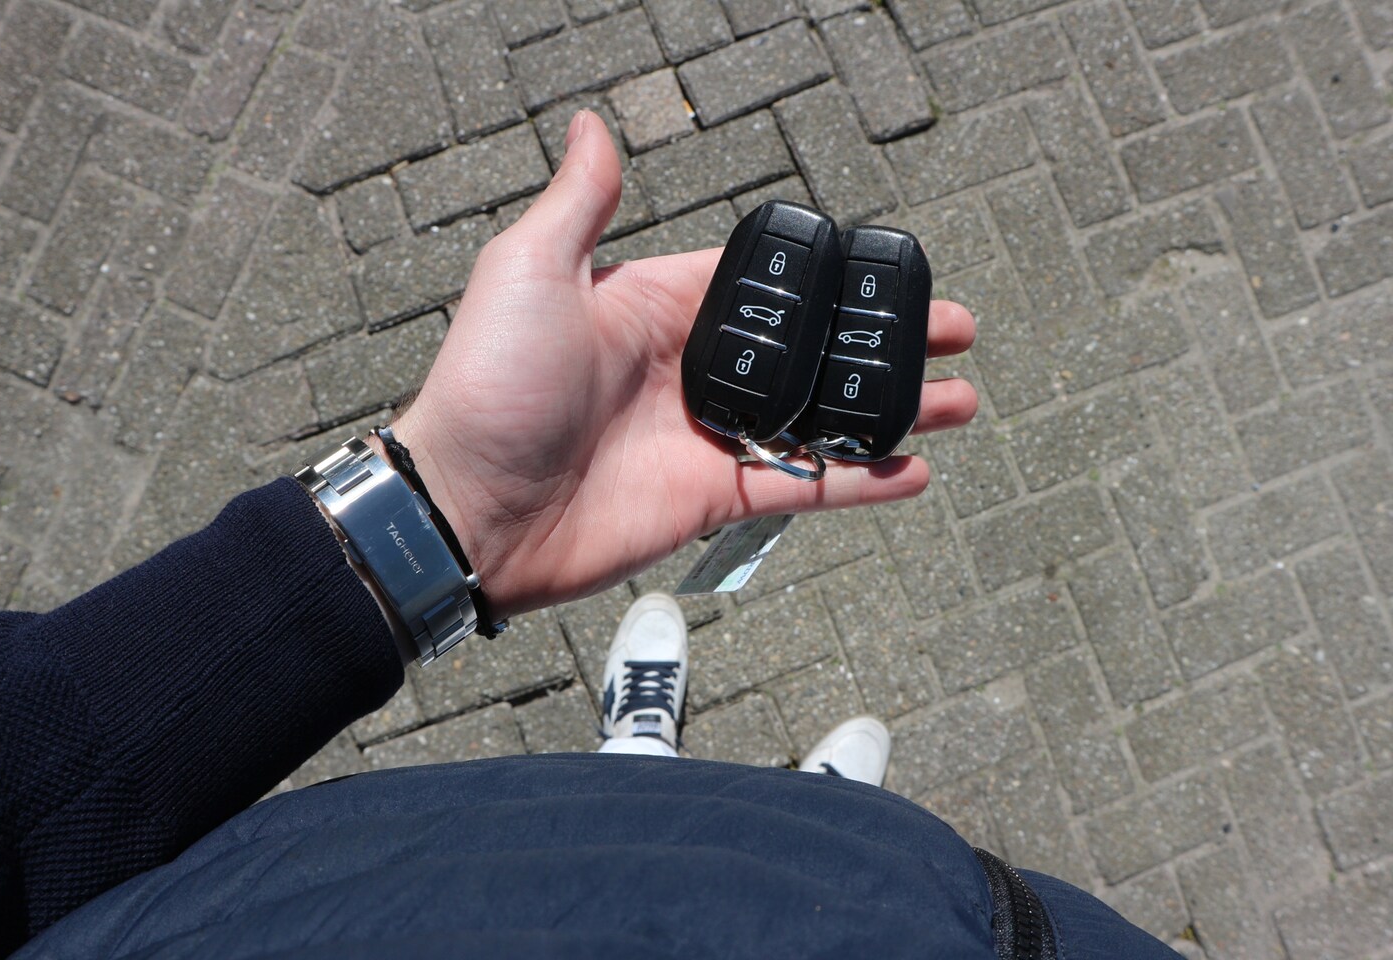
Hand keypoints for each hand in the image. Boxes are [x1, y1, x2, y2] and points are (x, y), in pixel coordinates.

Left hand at [393, 112, 977, 618]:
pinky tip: (914, 470)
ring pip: (820, 420)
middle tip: (955, 331)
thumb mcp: (528, 272)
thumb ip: (579, 204)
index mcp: (657, 306)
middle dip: (882, 341)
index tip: (889, 269)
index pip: (764, 285)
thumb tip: (592, 125)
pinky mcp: (711, 499)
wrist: (466, 510)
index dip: (830, 278)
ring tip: (960, 400)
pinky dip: (859, 481)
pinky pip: (801, 486)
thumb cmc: (486, 387)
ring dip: (889, 410)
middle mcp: (690, 371)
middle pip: (810, 352)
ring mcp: (706, 439)